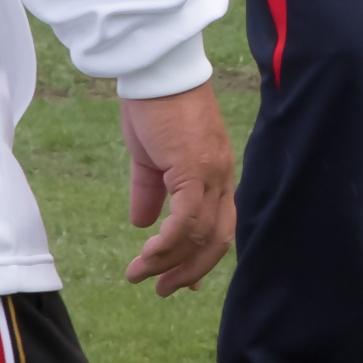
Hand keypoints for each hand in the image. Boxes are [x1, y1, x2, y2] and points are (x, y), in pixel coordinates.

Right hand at [122, 83, 238, 293]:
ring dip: (169, 262)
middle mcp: (221, 177)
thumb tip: (142, 222)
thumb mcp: (150, 157)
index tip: (181, 280)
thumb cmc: (154, 108)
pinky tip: (148, 254)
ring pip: (199, 234)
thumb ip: (149, 190)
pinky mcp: (194, 168)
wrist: (156, 73)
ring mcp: (211, 173)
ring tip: (141, 275)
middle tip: (164, 289)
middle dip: (191, 270)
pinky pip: (186, 219)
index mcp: (215, 174)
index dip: (202, 255)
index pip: (220, 225)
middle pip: (218, 238)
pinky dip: (169, 243)